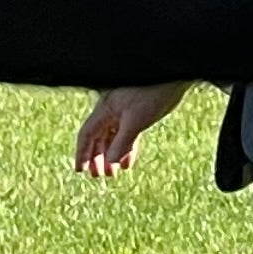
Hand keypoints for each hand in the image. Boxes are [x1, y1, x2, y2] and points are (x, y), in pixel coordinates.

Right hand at [75, 82, 190, 176]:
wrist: (172, 77)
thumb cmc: (152, 94)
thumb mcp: (136, 122)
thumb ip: (122, 143)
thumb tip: (109, 163)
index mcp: (105, 109)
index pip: (87, 134)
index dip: (82, 152)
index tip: (80, 170)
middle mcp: (111, 111)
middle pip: (98, 137)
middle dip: (96, 157)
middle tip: (97, 176)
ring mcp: (124, 113)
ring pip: (112, 137)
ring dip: (111, 155)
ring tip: (112, 173)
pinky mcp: (137, 114)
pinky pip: (126, 134)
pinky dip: (125, 148)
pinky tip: (127, 162)